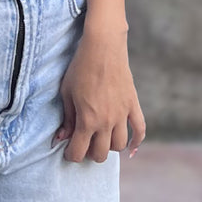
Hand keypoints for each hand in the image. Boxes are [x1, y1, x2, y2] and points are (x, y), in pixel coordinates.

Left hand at [54, 26, 145, 162]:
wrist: (103, 47)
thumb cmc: (80, 67)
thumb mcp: (67, 92)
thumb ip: (67, 118)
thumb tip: (61, 138)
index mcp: (87, 120)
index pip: (79, 152)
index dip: (71, 155)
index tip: (68, 150)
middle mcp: (106, 122)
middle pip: (101, 154)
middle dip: (89, 153)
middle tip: (84, 143)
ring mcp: (122, 114)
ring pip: (119, 146)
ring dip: (109, 147)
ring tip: (101, 139)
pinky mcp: (133, 105)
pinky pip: (140, 130)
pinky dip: (137, 142)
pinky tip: (131, 149)